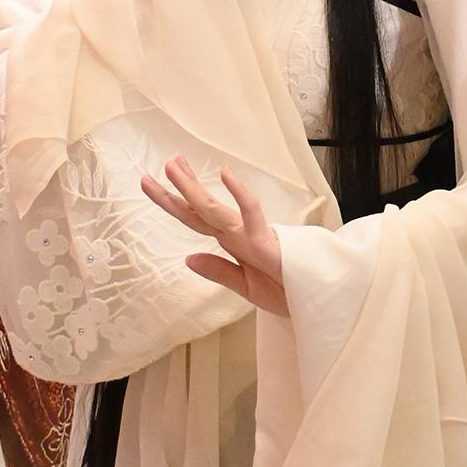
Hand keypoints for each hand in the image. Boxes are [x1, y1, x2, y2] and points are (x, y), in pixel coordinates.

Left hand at [141, 153, 287, 313]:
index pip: (195, 219)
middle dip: (176, 187)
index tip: (152, 182)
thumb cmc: (285, 290)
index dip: (172, 202)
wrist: (314, 302)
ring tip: (173, 166)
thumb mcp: (244, 286)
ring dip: (191, 188)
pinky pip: (251, 214)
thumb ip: (218, 271)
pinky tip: (227, 175)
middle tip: (157, 164)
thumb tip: (188, 257)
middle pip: (198, 209)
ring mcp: (249, 235)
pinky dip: (239, 195)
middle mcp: (236, 234)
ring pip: (214, 209)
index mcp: (231, 243)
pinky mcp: (266, 241)